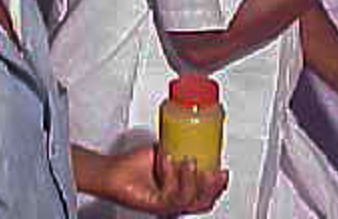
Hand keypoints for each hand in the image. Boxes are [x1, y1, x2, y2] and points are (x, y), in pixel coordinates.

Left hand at [102, 145, 227, 215]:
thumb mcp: (163, 152)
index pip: (206, 196)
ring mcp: (166, 205)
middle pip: (203, 202)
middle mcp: (175, 202)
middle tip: (216, 171)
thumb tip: (189, 131)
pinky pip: (171, 195)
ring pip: (190, 199)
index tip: (224, 171)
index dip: (219, 187)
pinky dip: (171, 176)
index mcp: (180, 192)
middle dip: (213, 187)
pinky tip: (168, 162)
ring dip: (192, 179)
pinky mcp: (156, 205)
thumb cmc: (133, 165)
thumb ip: (178, 147)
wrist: (113, 172)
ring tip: (189, 161)